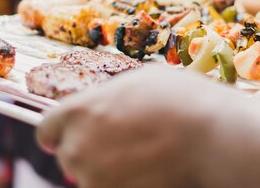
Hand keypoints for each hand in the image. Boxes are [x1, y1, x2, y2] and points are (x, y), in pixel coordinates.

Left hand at [37, 67, 224, 187]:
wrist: (212, 138)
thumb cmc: (181, 100)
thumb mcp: (141, 80)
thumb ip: (111, 96)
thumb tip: (107, 103)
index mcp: (80, 111)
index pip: (47, 129)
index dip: (59, 133)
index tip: (67, 136)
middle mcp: (78, 146)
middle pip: (68, 155)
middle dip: (88, 151)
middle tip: (120, 144)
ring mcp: (95, 178)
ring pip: (89, 178)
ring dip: (106, 171)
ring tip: (140, 158)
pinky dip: (123, 183)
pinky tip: (147, 172)